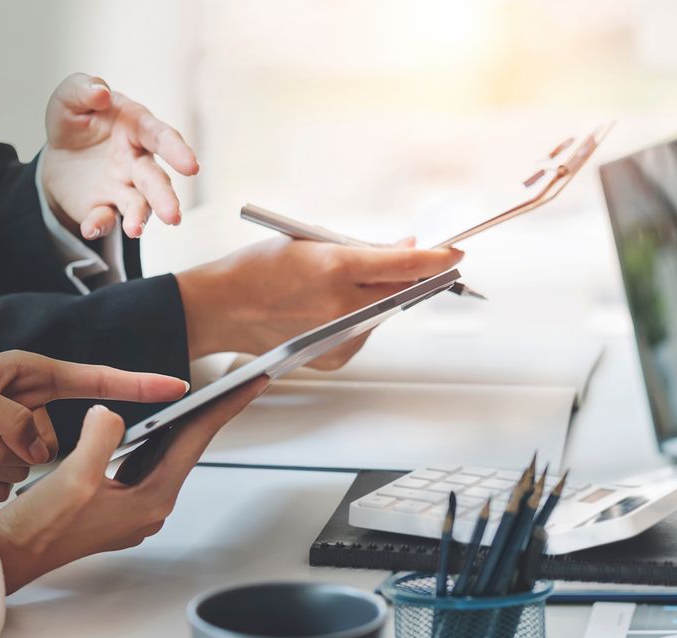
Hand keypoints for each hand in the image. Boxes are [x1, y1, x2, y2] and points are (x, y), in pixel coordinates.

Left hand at [0, 352, 186, 502]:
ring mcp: (12, 441)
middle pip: (58, 437)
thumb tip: (39, 449)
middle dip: (14, 444)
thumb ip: (14, 420)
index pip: (94, 380)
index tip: (174, 386)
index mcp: (26, 376)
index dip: (136, 385)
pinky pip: (11, 484)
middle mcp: (24, 407)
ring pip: (34, 466)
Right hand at [0, 377, 267, 591]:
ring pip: (163, 457)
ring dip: (178, 427)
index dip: (223, 408)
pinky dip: (148, 442)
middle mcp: (149, 507)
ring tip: (201, 397)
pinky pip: (141, 465)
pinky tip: (147, 427)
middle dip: (208, 414)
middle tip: (234, 384)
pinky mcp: (116, 506)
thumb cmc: (39, 529)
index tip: (249, 385)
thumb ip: (101, 436)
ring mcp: (133, 509)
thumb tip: (112, 414)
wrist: (10, 556)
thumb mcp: (74, 476)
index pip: (195, 442)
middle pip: (186, 448)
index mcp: (151, 500)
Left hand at [40, 74, 199, 239]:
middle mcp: (138, 161)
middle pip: (156, 179)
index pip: (161, 137)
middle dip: (165, 197)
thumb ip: (82, 90)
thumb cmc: (76, 120)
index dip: (177, 151)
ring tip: (135, 230)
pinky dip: (100, 224)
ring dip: (140, 218)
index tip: (191, 167)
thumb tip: (100, 92)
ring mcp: (125, 187)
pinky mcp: (106, 207)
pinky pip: (106, 218)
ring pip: (140, 204)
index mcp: (137, 128)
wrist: (59, 154)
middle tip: (172, 215)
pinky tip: (91, 227)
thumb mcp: (70, 98)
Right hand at [175, 236, 463, 365]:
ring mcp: (339, 336)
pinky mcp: (335, 356)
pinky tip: (333, 307)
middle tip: (425, 264)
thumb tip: (405, 249)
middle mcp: (341, 306)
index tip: (455, 252)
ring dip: (381, 296)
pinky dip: (360, 317)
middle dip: (415, 277)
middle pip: (402, 292)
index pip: (406, 266)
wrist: (220, 308)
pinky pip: (364, 333)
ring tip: (347, 283)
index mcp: (335, 268)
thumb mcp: (311, 242)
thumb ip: (363, 247)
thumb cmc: (257, 269)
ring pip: (384, 313)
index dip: (438, 258)